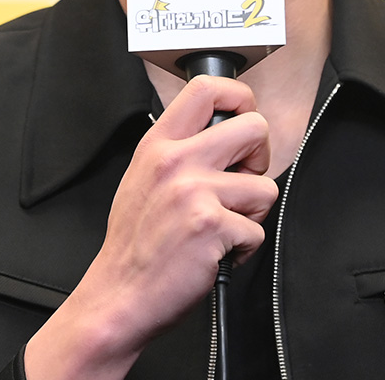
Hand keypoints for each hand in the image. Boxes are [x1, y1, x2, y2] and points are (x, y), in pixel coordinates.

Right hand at [23, 75, 278, 379]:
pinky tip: (216, 251)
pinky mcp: (212, 226)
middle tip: (240, 180)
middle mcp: (175, 161)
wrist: (119, 296)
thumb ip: (178, 149)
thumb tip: (223, 133)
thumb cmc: (134, 244)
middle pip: (254, 128)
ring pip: (265, 187)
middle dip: (259, 159)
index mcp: (158, 144)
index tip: (243, 120)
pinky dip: (243, 248)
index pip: (207, 90)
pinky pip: (256, 231)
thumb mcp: (143, 177)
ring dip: (250, 213)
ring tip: (221, 227)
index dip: (240, 98)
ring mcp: (194, 192)